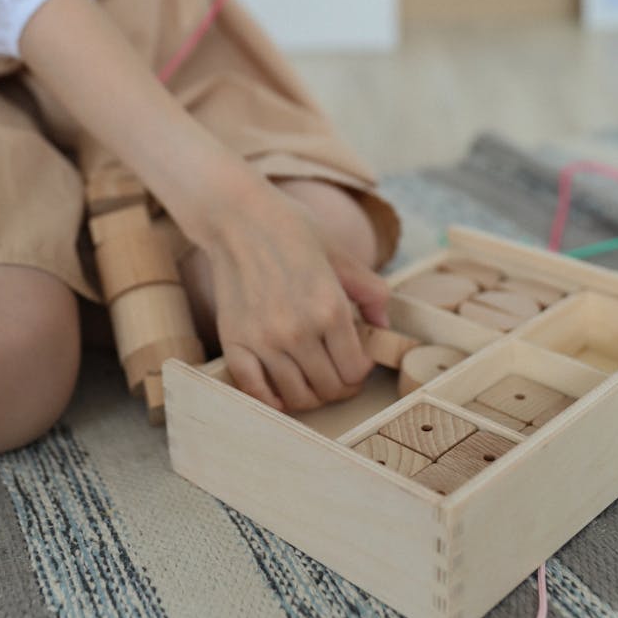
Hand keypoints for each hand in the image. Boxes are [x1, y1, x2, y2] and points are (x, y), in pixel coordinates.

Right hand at [197, 175, 390, 412]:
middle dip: (339, 386)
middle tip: (337, 372)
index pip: (355, 370)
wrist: (238, 217)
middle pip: (329, 389)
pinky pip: (255, 391)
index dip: (361, 372)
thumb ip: (370, 291)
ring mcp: (263, 340)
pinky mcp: (234, 342)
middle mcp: (298, 330)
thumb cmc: (292, 230)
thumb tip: (383, 327)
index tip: (357, 361)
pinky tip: (281, 389)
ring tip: (313, 378)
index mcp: (329, 308)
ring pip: (297, 397)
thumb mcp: (341, 254)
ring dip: (310, 395)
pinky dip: (271, 399)